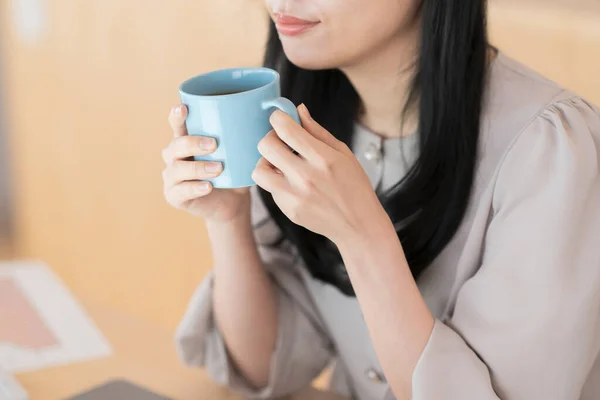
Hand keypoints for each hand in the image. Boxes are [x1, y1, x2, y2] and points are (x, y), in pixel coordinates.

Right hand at [162, 104, 249, 222]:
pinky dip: (195, 188)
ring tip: (218, 168)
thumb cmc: (234, 171)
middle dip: (193, 143)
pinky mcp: (175, 197)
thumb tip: (270, 110)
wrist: (233, 203)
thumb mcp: (240, 152)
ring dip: (197, 167)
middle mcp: (175, 157)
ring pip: (177, 169)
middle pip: (175, 145)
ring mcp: (172, 177)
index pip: (177, 124)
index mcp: (186, 140)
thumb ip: (247, 135)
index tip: (184, 108)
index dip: (177, 116)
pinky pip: (180, 192)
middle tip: (214, 144)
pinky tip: (208, 187)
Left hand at [252, 104, 388, 244]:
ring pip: (259, 170)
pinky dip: (277, 182)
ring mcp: (295, 196)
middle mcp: (306, 177)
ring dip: (266, 163)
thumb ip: (317, 131)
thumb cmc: (354, 185)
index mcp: (322, 158)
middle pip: (265, 146)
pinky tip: (292, 183)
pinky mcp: (289, 210)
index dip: (277, 118)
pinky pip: (270, 189)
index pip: (285, 129)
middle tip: (281, 142)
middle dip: (270, 138)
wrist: (358, 224)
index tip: (279, 119)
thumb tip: (298, 110)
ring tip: (280, 165)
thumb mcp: (343, 153)